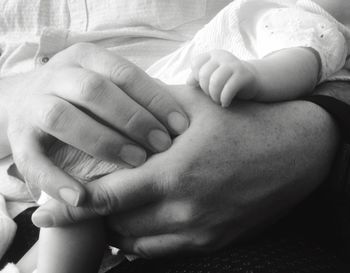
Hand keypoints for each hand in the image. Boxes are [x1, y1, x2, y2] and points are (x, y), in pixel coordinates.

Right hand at [0, 43, 188, 205]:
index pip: (124, 73)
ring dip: (103, 142)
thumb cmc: (84, 98)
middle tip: (162, 145)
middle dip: (133, 119)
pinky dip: (56, 180)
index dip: (155, 99)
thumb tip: (180, 114)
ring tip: (136, 162)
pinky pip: (33, 159)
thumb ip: (137, 93)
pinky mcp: (19, 137)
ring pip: (63, 118)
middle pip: (94, 91)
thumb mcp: (108, 83)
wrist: (27, 101)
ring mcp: (35, 104)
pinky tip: (82, 197)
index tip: (180, 126)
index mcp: (86, 58)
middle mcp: (58, 75)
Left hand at [32, 83, 337, 256]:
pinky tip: (140, 226)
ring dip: (120, 230)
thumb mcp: (196, 105)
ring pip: (139, 243)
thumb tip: (121, 110)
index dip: (73, 207)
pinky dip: (144, 242)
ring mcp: (199, 228)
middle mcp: (183, 208)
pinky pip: (165, 251)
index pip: (108, 198)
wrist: (293, 152)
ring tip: (115, 213)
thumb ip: (152, 108)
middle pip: (119, 224)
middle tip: (90, 202)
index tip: (47, 211)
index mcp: (173, 172)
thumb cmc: (244, 124)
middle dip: (98, 216)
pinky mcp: (214, 240)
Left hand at [187, 50, 257, 106]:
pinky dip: (224, 99)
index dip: (197, 78)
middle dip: (205, 89)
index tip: (204, 87)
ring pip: (215, 81)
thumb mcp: (211, 76)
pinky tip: (225, 103)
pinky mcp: (244, 75)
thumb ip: (197, 78)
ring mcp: (234, 65)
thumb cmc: (226, 80)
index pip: (196, 64)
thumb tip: (188, 83)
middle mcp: (223, 57)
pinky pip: (228, 89)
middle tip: (212, 96)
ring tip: (217, 100)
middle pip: (204, 74)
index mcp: (212, 55)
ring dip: (214, 95)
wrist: (253, 80)